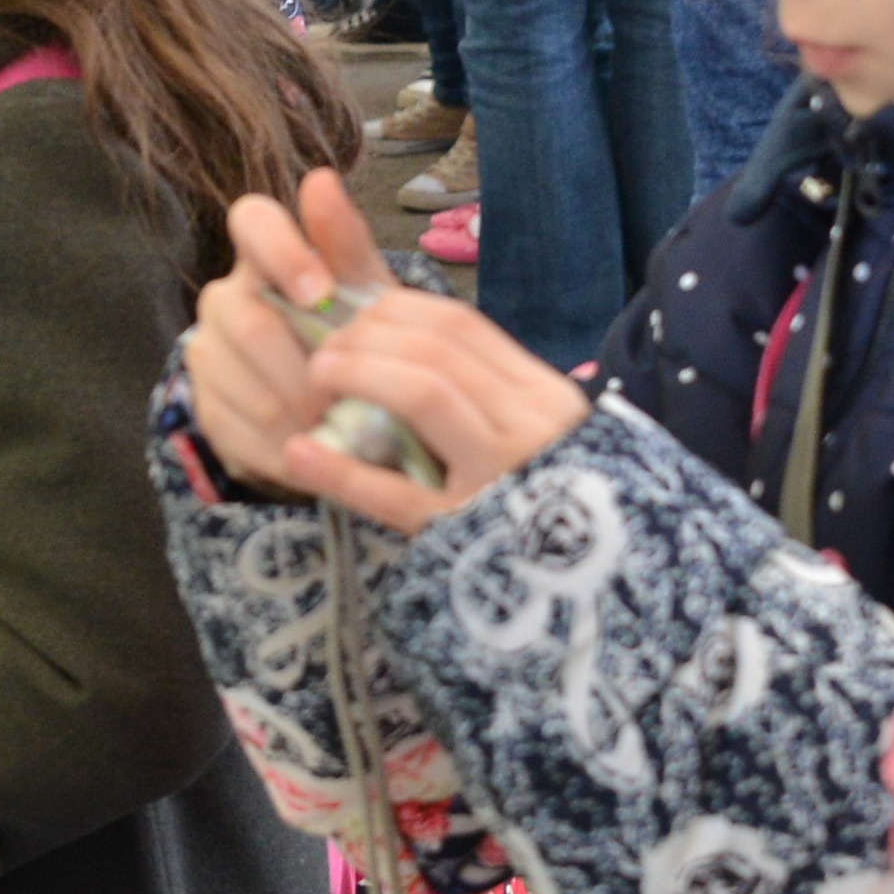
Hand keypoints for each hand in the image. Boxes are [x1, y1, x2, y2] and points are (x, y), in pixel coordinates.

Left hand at [186, 171, 583, 529]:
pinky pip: (396, 494)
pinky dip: (340, 470)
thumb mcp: (534, 436)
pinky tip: (299, 452)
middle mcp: (532, 425)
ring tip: (317, 374)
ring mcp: (503, 477)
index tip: (355, 318)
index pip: (461, 326)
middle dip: (367, 338)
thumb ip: (482, 394)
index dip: (395, 312)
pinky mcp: (468, 534)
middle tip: (325, 348)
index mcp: (543, 396)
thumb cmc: (551, 501)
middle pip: (436, 351)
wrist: (594, 582)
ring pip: (425, 393)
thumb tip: (395, 344)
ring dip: (358, 372)